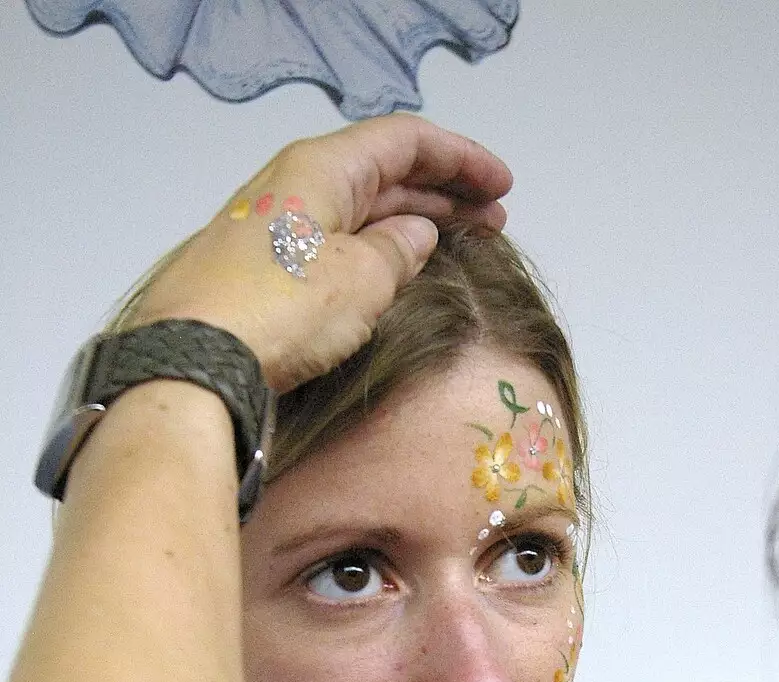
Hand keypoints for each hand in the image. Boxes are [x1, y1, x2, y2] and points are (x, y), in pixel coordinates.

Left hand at [125, 114, 511, 391]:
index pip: (404, 141)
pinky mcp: (264, 277)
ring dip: (413, 226)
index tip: (502, 187)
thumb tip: (415, 237)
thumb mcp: (362, 277)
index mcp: (320, 167)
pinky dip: (377, 254)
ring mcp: (276, 233)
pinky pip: (335, 249)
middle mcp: (295, 189)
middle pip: (382, 176)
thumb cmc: (280, 309)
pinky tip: (399, 275)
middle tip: (493, 222)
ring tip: (460, 247)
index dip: (460, 160)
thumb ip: (399, 251)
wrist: (195, 361)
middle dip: (443, 195)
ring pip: (359, 214)